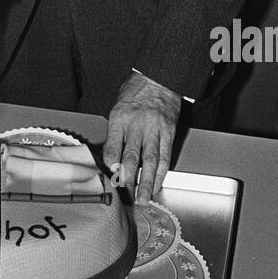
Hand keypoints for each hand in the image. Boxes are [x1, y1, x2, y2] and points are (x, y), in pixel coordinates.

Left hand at [103, 73, 181, 201]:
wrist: (158, 80)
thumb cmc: (135, 94)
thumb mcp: (117, 109)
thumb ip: (114, 134)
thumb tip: (109, 160)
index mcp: (120, 119)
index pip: (112, 147)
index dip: (110, 166)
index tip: (109, 179)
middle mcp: (137, 126)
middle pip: (132, 158)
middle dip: (128, 180)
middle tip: (125, 196)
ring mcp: (155, 130)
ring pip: (150, 161)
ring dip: (147, 182)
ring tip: (143, 198)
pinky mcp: (168, 133)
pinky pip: (165, 156)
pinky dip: (161, 173)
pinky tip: (157, 184)